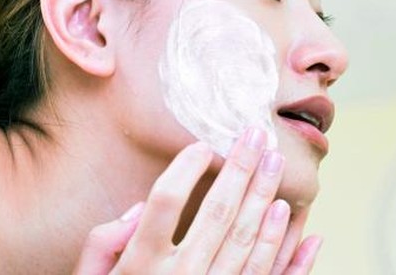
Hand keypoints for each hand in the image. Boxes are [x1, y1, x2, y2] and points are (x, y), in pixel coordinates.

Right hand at [74, 128, 321, 273]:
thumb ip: (103, 244)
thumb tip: (138, 209)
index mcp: (141, 264)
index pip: (165, 200)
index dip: (185, 167)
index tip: (202, 145)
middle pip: (217, 212)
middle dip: (240, 168)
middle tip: (256, 134)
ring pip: (247, 240)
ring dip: (264, 197)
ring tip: (276, 163)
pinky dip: (286, 249)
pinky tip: (291, 217)